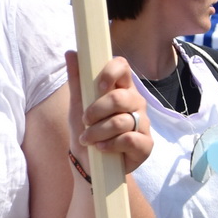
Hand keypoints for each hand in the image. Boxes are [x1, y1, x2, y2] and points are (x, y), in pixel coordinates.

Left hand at [67, 51, 152, 173]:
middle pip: (120, 97)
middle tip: (85, 120)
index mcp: (120, 88)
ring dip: (97, 131)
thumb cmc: (87, 129)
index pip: (123, 67)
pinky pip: (129, 139)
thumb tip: (71, 53)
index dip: (111, 72)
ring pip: (121, 121)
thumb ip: (77, 80)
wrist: (91, 164)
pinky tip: (101, 148)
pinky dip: (110, 144)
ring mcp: (143, 123)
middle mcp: (135, 103)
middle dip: (96, 110)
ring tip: (87, 139)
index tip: (99, 85)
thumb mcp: (78, 105)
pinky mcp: (145, 144)